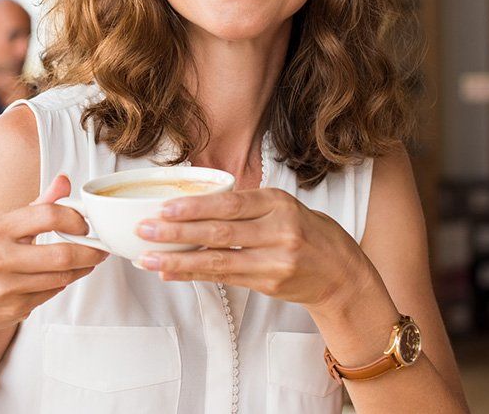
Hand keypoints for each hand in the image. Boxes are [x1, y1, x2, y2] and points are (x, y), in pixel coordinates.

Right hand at [0, 175, 107, 340]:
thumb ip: (37, 205)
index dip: (75, 218)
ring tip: (90, 259)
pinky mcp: (13, 309)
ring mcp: (4, 287)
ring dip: (82, 268)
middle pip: (61, 254)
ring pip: (61, 277)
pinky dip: (64, 282)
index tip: (85, 223)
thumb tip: (65, 181)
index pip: (48, 215)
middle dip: (90, 250)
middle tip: (101, 247)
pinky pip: (52, 293)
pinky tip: (64, 275)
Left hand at [136, 188, 372, 310]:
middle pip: (220, 232)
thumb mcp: (284, 207)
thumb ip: (248, 206)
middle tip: (145, 230)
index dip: (195, 207)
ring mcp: (274, 261)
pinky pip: (225, 278)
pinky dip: (195, 275)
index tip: (165, 207)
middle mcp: (278, 231)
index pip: (230, 204)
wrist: (343, 274)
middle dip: (177, 232)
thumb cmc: (310, 233)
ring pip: (218, 260)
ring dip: (178, 260)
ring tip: (148, 259)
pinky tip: (171, 273)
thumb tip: (196, 206)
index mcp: (278, 203)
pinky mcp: (269, 284)